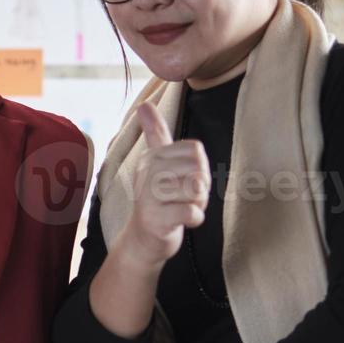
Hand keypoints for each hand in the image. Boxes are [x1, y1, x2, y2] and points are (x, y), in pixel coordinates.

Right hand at [120, 100, 210, 268]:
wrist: (143, 238)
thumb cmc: (157, 199)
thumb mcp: (155, 163)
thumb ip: (154, 133)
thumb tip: (144, 104)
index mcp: (152, 157)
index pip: (196, 151)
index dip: (199, 168)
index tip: (184, 180)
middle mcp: (148, 173)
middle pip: (199, 171)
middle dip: (200, 188)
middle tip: (184, 199)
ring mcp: (150, 197)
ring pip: (197, 191)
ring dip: (198, 205)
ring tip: (182, 209)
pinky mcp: (157, 219)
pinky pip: (192, 213)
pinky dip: (195, 219)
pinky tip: (183, 222)